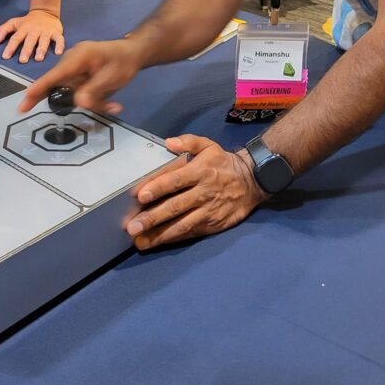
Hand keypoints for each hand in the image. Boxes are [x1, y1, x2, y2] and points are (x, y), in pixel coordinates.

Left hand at [0, 10, 64, 62]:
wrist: (45, 12)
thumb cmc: (28, 21)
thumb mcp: (14, 22)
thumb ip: (3, 30)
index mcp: (23, 28)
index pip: (16, 38)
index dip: (10, 47)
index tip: (6, 56)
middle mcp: (34, 30)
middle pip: (29, 41)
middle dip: (26, 50)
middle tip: (22, 60)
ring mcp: (46, 31)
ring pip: (43, 41)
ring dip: (41, 49)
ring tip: (38, 58)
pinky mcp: (56, 32)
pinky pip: (59, 39)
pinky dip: (60, 45)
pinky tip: (58, 53)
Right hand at [19, 38, 142, 113]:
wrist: (132, 53)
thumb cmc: (123, 62)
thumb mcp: (112, 78)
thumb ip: (94, 91)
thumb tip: (78, 102)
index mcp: (78, 58)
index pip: (55, 75)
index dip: (39, 88)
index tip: (25, 100)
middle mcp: (71, 61)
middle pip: (61, 86)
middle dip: (77, 101)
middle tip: (76, 108)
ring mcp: (73, 68)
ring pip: (71, 92)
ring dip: (90, 101)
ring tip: (112, 104)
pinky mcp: (78, 74)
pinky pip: (77, 91)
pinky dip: (92, 98)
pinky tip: (110, 101)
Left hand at [124, 134, 269, 249]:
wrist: (252, 182)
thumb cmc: (223, 163)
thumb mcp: (209, 146)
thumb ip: (189, 142)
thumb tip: (168, 142)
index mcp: (200, 171)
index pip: (176, 180)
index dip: (159, 187)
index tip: (140, 196)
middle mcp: (203, 193)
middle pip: (176, 206)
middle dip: (153, 217)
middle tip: (133, 227)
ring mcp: (207, 211)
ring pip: (182, 225)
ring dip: (160, 234)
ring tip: (141, 241)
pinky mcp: (212, 225)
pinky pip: (190, 233)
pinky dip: (173, 239)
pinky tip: (157, 243)